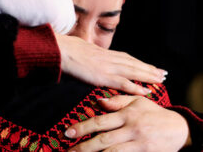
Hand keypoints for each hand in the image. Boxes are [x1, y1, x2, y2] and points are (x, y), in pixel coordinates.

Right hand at [55, 33, 166, 94]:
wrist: (60, 50)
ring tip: (161, 80)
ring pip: (133, 71)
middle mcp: (109, 58)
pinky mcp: (103, 76)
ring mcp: (107, 67)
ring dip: (148, 76)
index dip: (139, 62)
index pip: (126, 57)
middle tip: (163, 73)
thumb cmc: (67, 49)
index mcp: (103, 52)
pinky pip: (123, 82)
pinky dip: (135, 87)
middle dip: (149, 69)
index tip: (149, 65)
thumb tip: (91, 55)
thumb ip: (90, 53)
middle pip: (134, 63)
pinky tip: (146, 91)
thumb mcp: (81, 47)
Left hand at [65, 95, 190, 151]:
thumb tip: (98, 101)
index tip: (67, 132)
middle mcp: (131, 129)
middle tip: (68, 151)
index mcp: (127, 114)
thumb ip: (117, 101)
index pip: (100, 121)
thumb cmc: (154, 113)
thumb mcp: (137, 101)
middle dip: (83, 147)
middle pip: (103, 140)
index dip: (82, 127)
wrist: (180, 129)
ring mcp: (138, 144)